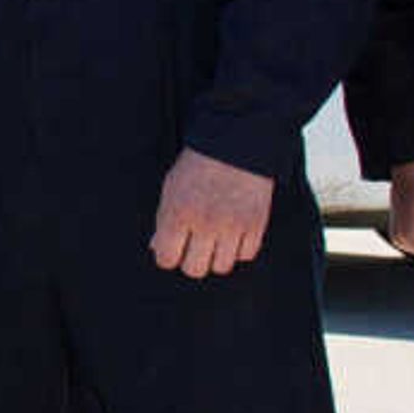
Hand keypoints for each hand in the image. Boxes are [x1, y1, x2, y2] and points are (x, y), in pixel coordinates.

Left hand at [150, 146, 273, 277]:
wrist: (237, 142)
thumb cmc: (200, 163)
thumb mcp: (172, 187)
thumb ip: (164, 220)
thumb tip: (157, 247)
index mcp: (178, 214)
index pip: (166, 259)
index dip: (168, 255)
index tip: (174, 249)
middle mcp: (205, 224)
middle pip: (194, 269)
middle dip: (192, 260)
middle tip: (195, 246)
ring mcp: (232, 226)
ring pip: (221, 266)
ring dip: (217, 256)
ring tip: (216, 239)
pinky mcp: (256, 224)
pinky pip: (246, 255)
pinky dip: (240, 248)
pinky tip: (235, 234)